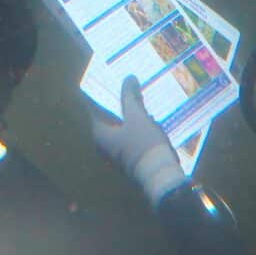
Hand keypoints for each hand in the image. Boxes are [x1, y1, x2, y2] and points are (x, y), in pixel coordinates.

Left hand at [92, 76, 186, 206]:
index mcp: (100, 134)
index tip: (110, 78)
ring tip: (141, 97)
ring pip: (121, 127)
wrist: (160, 176)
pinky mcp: (130, 158)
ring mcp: (117, 153)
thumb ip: (130, 97)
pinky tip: (149, 117)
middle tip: (128, 85)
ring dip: (130, 113)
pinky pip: (130, 137)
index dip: (102, 92)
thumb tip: (128, 78)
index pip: (95, 107)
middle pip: (108, 117)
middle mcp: (104, 145)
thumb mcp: (137, 117)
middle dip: (119, 101)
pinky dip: (136, 126)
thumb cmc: (143, 144)